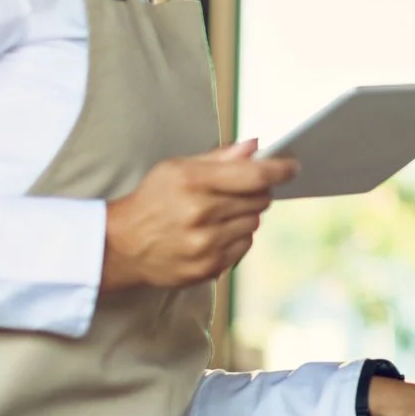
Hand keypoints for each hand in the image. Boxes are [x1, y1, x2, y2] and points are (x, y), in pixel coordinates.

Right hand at [102, 142, 296, 291]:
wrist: (121, 245)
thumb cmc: (152, 200)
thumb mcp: (176, 168)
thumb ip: (219, 158)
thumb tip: (255, 147)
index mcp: (193, 183)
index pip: (255, 175)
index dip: (281, 169)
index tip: (293, 166)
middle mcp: (201, 215)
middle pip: (260, 200)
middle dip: (256, 192)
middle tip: (237, 191)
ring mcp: (206, 245)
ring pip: (255, 224)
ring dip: (245, 216)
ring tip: (218, 214)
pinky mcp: (208, 268)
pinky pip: (244, 247)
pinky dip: (236, 238)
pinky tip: (213, 233)